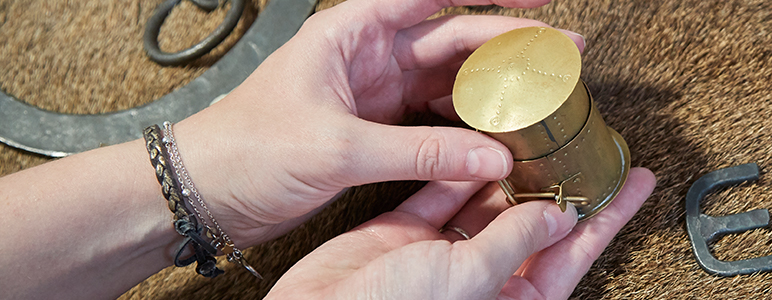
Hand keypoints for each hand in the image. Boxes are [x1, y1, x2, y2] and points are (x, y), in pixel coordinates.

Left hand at [169, 0, 585, 246]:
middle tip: (564, 56)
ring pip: (451, 85)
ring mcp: (376, 95)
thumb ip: (420, 151)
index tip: (539, 0)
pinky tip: (499, 136)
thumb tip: (490, 156)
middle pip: (455, 42)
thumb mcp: (336, 148)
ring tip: (542, 99)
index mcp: (352, 33)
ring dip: (494, 92)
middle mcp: (369, 56)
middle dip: (511, 47)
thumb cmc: (244, 150)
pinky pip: (437, 123)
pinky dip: (469, 130)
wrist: (202, 195)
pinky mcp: (376, 133)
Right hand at [268, 168, 655, 298]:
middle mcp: (483, 278)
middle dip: (561, 184)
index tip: (635, 183)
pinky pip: (441, 193)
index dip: (607, 217)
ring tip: (537, 133)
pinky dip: (457, 168)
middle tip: (586, 146)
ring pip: (488, 204)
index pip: (574, 253)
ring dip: (510, 170)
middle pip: (537, 223)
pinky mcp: (404, 234)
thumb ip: (515, 241)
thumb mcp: (468, 279)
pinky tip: (478, 142)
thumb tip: (558, 213)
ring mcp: (443, 256)